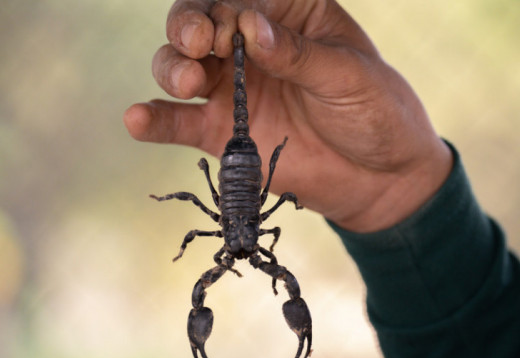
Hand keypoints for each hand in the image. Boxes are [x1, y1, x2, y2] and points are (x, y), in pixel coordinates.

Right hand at [124, 0, 451, 231]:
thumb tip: (250, 28)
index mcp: (287, 14)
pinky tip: (137, 118)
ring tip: (186, 81)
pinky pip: (179, 122)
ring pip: (179, 66)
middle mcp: (250, 46)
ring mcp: (232, 89)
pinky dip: (155, 120)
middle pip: (197, 24)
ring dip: (170, 67)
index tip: (229, 32)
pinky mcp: (222, 132)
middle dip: (187, 28)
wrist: (381, 178)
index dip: (222, 10)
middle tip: (197, 46)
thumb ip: (297, 53)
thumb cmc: (375, 112)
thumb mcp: (348, 75)